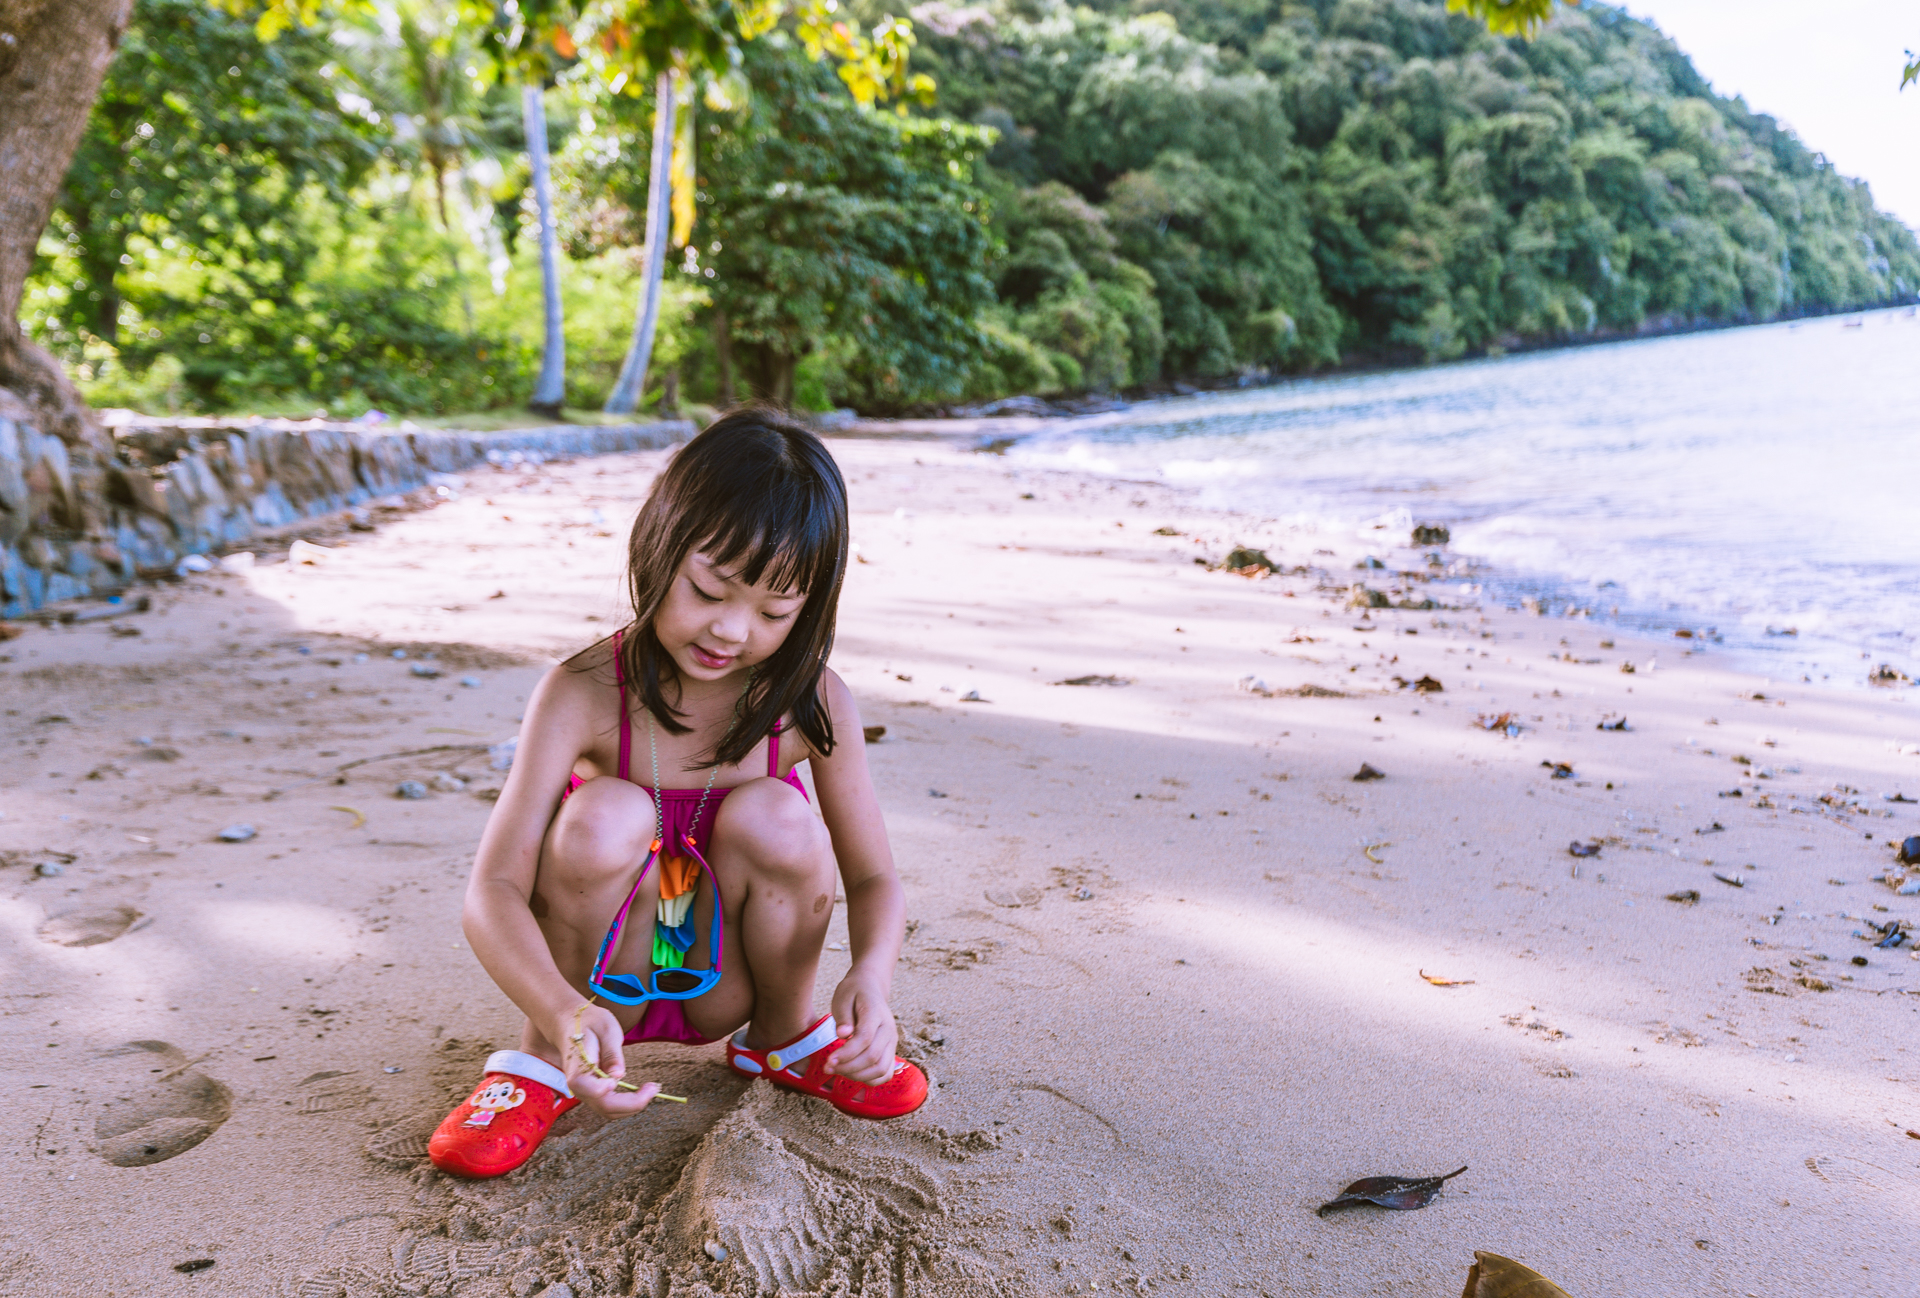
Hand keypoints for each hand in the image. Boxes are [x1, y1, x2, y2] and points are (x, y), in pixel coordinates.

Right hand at [555, 1002, 659, 1116]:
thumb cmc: (588, 1022)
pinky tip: (642, 1091)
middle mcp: (579, 1086)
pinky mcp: (594, 1092)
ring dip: (632, 1106)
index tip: (618, 1080)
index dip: (603, 1090)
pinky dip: (628, 1103)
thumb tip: (618, 1075)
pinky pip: (610, 1105)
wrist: (570, 1025)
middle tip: (653, 1088)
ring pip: (609, 1110)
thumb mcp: (604, 1028)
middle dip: (632, 1103)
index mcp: (577, 1068)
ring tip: (651, 1089)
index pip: (588, 1089)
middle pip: (604, 1106)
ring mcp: (586, 1091)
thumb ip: (611, 1052)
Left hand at [825, 969, 898, 1084]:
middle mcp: (889, 1029)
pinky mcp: (890, 1051)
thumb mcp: (843, 997)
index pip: (865, 1038)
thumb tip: (842, 1035)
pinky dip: (870, 1080)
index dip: (846, 1053)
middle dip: (848, 1067)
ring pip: (881, 1069)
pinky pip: (885, 1073)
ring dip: (857, 1075)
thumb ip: (843, 1016)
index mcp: (876, 1013)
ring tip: (838, 1070)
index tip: (828, 1060)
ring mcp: (892, 1042)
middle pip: (873, 1057)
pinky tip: (852, 1074)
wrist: (870, 988)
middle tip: (828, 1067)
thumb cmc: (853, 992)